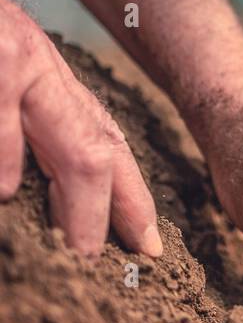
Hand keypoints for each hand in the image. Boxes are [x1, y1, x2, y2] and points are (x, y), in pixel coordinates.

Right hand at [0, 0, 161, 254]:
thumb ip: (21, 123)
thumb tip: (24, 187)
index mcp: (40, 78)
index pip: (100, 140)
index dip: (129, 196)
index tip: (149, 246)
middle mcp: (37, 68)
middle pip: (100, 148)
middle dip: (120, 210)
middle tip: (125, 264)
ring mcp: (15, 59)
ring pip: (73, 141)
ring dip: (78, 204)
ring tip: (77, 254)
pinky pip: (5, 110)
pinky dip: (6, 157)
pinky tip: (5, 195)